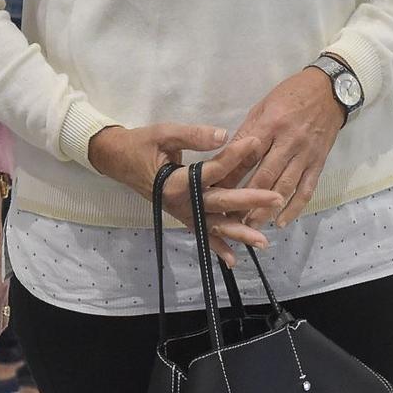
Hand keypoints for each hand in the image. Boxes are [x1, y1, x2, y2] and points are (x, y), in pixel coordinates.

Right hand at [86, 124, 279, 266]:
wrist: (116, 160)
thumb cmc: (140, 144)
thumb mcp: (164, 133)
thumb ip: (193, 135)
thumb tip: (223, 135)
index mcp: (175, 182)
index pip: (212, 170)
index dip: (234, 156)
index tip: (256, 143)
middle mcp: (180, 203)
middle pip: (220, 203)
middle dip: (249, 200)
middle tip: (275, 197)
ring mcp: (181, 213)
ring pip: (214, 225)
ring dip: (238, 233)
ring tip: (263, 242)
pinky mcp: (182, 215)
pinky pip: (202, 233)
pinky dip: (216, 247)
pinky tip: (233, 260)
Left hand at [227, 68, 345, 227]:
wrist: (330, 90)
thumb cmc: (291, 94)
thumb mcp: (264, 106)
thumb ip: (247, 132)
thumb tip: (227, 156)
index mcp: (271, 123)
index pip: (246, 155)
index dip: (229, 176)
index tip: (214, 193)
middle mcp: (289, 141)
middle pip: (264, 175)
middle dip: (245, 199)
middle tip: (229, 218)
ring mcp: (306, 153)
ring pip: (284, 186)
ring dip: (266, 209)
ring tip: (250, 226)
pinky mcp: (319, 162)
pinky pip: (306, 189)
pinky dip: (295, 208)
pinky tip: (282, 222)